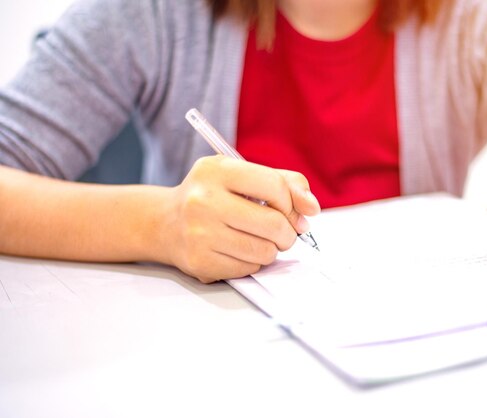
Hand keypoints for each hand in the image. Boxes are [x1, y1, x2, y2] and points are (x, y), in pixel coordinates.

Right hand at [157, 156, 320, 282]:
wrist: (166, 223)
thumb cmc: (213, 196)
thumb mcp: (242, 176)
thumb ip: (284, 182)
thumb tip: (311, 208)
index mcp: (217, 170)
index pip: (275, 187)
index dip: (292, 203)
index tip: (292, 211)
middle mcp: (204, 200)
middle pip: (274, 224)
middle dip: (288, 232)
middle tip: (282, 233)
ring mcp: (199, 233)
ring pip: (265, 251)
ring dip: (271, 249)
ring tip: (258, 240)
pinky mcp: (199, 261)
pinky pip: (248, 268)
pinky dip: (252, 263)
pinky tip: (239, 251)